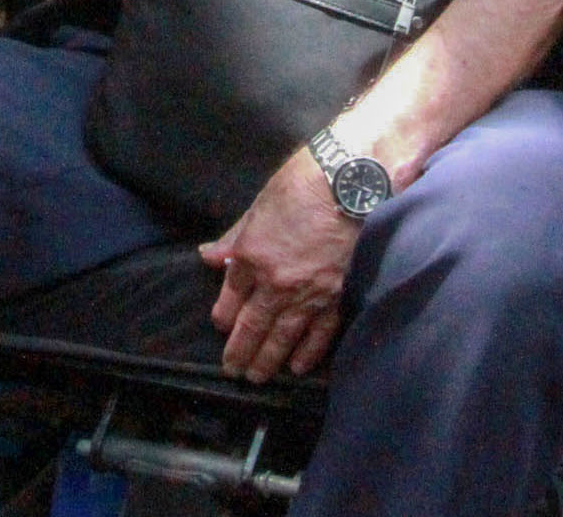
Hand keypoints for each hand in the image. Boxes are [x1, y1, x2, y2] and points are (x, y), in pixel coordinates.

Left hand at [202, 150, 360, 380]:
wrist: (353, 183)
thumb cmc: (304, 183)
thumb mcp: (260, 205)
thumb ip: (236, 237)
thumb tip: (210, 255)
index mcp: (251, 255)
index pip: (231, 295)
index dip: (224, 315)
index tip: (222, 327)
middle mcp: (275, 282)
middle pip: (252, 325)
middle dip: (240, 351)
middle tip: (233, 371)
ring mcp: (307, 294)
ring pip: (282, 336)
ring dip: (267, 361)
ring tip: (257, 377)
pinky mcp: (337, 297)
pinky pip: (319, 334)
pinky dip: (308, 353)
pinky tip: (297, 368)